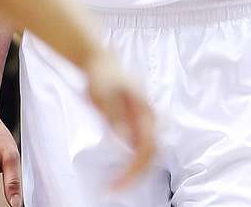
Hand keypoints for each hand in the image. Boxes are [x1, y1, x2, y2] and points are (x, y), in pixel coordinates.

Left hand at [82, 51, 155, 189]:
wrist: (100, 62)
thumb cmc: (102, 75)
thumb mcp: (104, 96)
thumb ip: (116, 116)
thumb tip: (126, 138)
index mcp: (145, 112)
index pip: (147, 149)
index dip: (135, 170)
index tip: (119, 183)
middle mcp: (149, 119)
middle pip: (151, 155)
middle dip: (136, 175)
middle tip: (116, 188)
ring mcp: (143, 121)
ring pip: (147, 153)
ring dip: (135, 170)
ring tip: (117, 183)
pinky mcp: (135, 122)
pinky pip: (138, 147)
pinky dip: (130, 162)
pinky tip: (118, 169)